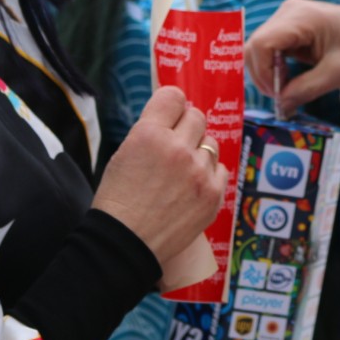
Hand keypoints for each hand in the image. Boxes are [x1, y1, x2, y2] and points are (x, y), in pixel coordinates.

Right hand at [92, 86, 226, 264]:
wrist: (124, 244)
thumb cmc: (119, 200)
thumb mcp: (124, 153)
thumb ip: (151, 131)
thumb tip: (173, 116)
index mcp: (150, 134)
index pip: (174, 96)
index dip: (172, 105)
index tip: (170, 114)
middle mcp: (178, 149)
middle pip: (197, 117)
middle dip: (186, 128)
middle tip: (175, 145)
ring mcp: (199, 172)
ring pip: (211, 143)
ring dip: (198, 152)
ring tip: (181, 171)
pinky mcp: (214, 194)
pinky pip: (221, 169)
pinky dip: (209, 175)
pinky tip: (192, 187)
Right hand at [246, 0, 339, 108]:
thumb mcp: (338, 73)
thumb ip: (307, 89)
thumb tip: (280, 105)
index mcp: (300, 17)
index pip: (262, 44)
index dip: (262, 72)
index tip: (278, 94)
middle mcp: (288, 12)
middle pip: (255, 46)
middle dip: (263, 75)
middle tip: (282, 98)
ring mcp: (287, 17)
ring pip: (259, 48)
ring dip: (267, 73)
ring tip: (286, 91)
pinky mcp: (289, 26)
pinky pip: (270, 48)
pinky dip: (274, 67)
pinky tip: (288, 80)